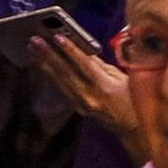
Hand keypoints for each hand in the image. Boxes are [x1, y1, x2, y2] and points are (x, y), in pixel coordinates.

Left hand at [29, 33, 139, 157]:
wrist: (134, 130)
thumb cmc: (134, 100)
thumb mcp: (124, 78)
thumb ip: (103, 65)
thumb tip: (84, 49)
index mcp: (105, 87)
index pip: (85, 65)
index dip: (71, 50)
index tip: (57, 37)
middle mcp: (90, 97)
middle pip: (66, 73)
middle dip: (49, 55)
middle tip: (34, 40)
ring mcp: (81, 104)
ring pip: (60, 81)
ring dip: (44, 63)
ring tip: (32, 48)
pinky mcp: (77, 108)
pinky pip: (61, 88)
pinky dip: (50, 75)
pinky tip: (41, 64)